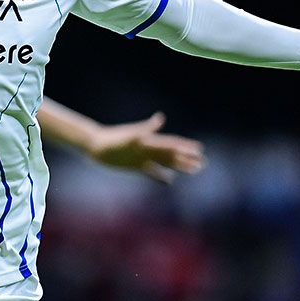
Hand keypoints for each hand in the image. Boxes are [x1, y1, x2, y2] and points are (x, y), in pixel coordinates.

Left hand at [86, 112, 205, 184]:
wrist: (96, 145)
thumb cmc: (113, 139)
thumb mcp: (130, 134)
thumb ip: (146, 128)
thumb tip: (161, 119)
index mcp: (150, 141)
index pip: (172, 144)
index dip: (186, 147)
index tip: (200, 150)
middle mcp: (149, 149)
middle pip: (172, 154)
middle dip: (188, 159)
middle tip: (203, 163)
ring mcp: (143, 158)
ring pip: (166, 163)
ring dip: (180, 166)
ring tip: (194, 170)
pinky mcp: (136, 166)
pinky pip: (152, 172)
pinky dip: (161, 177)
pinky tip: (170, 181)